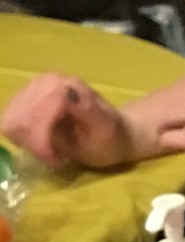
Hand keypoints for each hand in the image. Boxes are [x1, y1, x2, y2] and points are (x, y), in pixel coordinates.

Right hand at [0, 73, 134, 169]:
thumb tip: (66, 92)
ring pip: (10, 121)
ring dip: (27, 141)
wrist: (116, 133)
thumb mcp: (107, 129)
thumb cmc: (112, 137)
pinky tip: (42, 142)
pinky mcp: (25, 100)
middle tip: (54, 156)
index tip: (57, 159)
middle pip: (19, 118)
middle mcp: (48, 81)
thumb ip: (88, 111)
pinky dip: (22, 138)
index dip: (40, 140)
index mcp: (69, 86)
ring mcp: (33, 89)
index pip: (36, 112)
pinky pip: (9, 122)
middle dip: (33, 143)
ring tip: (50, 150)